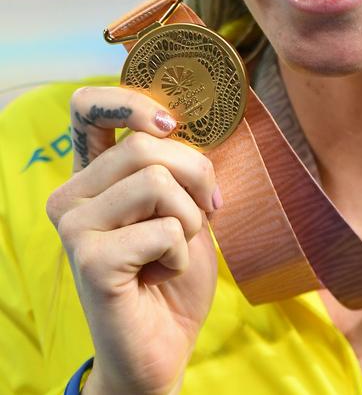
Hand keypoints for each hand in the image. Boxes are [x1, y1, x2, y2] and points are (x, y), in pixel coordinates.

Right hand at [46, 86, 220, 394]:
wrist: (163, 346)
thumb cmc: (173, 271)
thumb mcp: (184, 204)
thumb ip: (176, 165)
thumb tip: (186, 124)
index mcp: (93, 174)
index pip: (88, 108)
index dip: (129, 101)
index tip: (169, 124)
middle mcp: (73, 195)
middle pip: (146, 144)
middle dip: (196, 176)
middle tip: (204, 215)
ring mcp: (75, 226)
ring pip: (157, 181)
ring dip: (190, 219)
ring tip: (174, 250)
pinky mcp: (90, 259)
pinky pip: (165, 229)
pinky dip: (182, 253)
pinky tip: (161, 275)